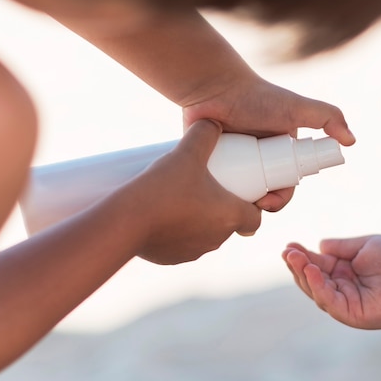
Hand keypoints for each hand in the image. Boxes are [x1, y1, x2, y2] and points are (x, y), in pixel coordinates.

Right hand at [127, 119, 260, 264]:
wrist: (125, 222)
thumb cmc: (163, 187)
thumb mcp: (187, 152)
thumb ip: (204, 133)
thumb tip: (212, 121)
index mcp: (230, 217)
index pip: (255, 216)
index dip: (251, 203)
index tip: (239, 189)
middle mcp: (217, 239)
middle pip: (229, 224)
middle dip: (221, 207)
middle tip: (205, 185)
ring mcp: (194, 251)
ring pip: (205, 234)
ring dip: (199, 220)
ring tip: (181, 197)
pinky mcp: (172, 259)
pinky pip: (181, 244)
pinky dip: (177, 232)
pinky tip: (164, 215)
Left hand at [182, 74, 354, 211]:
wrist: (215, 87)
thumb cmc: (257, 97)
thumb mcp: (296, 108)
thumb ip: (328, 116)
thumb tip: (351, 142)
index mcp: (280, 153)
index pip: (285, 185)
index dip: (280, 199)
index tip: (269, 202)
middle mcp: (258, 159)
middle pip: (262, 194)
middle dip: (258, 208)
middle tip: (248, 206)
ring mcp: (233, 162)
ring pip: (238, 196)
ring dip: (236, 209)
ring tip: (230, 208)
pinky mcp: (211, 164)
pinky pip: (214, 189)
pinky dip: (215, 199)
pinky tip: (213, 205)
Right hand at [282, 236, 380, 328]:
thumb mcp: (364, 246)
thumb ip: (341, 248)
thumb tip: (318, 245)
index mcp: (344, 274)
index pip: (316, 266)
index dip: (301, 257)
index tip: (289, 245)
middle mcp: (343, 290)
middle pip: (312, 281)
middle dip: (298, 266)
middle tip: (287, 251)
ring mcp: (348, 304)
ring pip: (318, 293)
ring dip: (304, 276)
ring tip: (295, 258)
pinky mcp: (356, 316)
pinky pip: (332, 303)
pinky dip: (320, 288)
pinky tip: (313, 271)